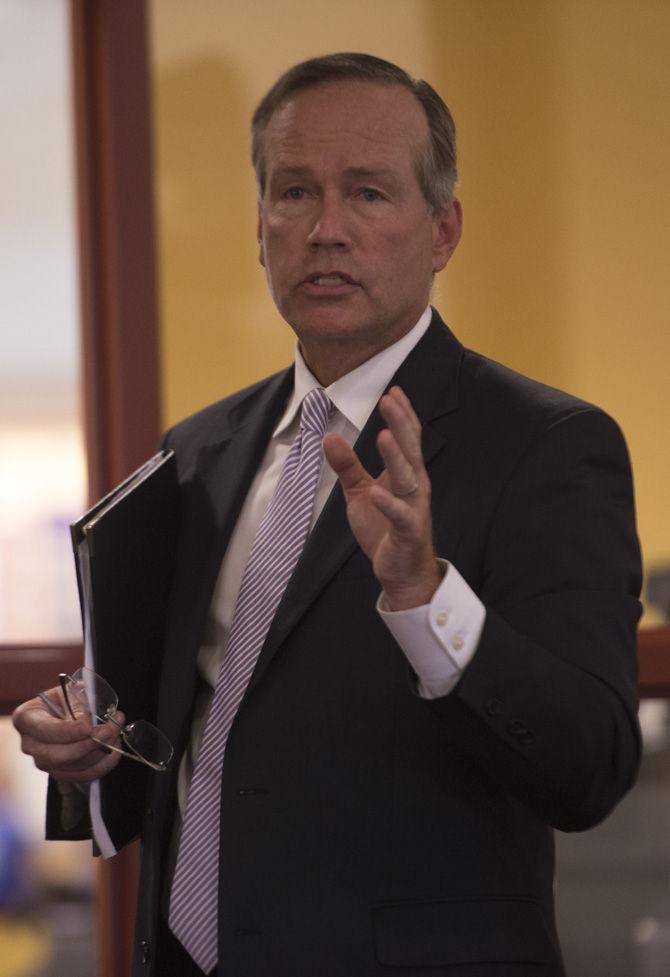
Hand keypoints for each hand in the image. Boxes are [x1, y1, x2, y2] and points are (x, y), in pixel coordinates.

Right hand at [12, 687, 123, 783]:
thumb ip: (78, 706)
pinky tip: (113, 750)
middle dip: (87, 745)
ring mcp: (43, 762)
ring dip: (99, 753)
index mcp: (26, 718)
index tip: (87, 728)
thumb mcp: (70, 692)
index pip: (44, 730)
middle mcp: (30, 744)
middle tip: (109, 731)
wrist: (67, 708)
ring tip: (115, 734)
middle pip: (56, 756)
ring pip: (71, 768)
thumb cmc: (67, 698)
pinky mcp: (60, 772)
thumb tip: (87, 724)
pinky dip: (102, 765)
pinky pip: (82, 776)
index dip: (67, 732)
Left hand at [323, 385, 442, 609]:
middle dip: (401, 424)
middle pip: (410, 450)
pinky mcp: (408, 531)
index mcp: (406, 474)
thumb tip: (329, 436)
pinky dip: (387, 504)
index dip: (402, 415)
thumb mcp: (360, 492)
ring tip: (383, 436)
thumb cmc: (384, 528)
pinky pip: (399, 515)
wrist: (402, 570)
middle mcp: (415, 486)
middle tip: (390, 399)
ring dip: (396, 457)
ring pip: (408, 478)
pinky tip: (375, 493)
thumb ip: (347, 465)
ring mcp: (413, 508)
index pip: (407, 439)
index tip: (394, 391)